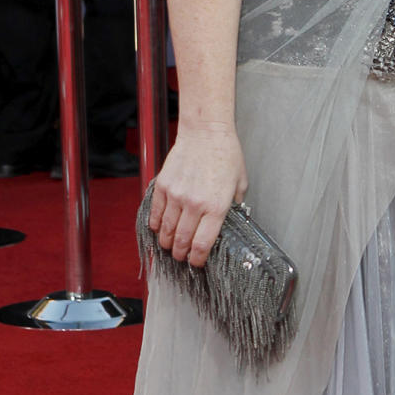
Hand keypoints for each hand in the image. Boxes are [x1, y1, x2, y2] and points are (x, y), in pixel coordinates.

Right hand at [147, 126, 246, 265]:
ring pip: (165, 230)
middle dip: (181, 254)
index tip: (197, 263)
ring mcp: (176, 195)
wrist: (206, 132)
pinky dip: (154, 225)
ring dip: (166, 243)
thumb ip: (236, 205)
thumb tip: (232, 220)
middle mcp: (194, 204)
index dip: (198, 259)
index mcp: (216, 207)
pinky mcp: (163, 186)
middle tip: (182, 257)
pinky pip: (154, 212)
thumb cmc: (226, 154)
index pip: (202, 244)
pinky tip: (157, 229)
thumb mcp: (240, 183)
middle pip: (182, 241)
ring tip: (169, 246)